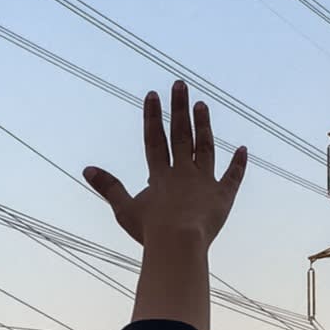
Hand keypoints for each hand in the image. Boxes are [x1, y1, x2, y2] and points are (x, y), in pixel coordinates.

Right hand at [84, 81, 246, 248]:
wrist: (180, 245)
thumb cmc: (150, 232)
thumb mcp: (124, 210)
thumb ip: (108, 187)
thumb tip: (86, 169)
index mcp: (160, 176)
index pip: (155, 140)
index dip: (152, 116)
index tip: (153, 94)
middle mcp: (183, 173)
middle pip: (181, 135)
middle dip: (179, 108)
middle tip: (180, 83)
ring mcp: (205, 182)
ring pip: (205, 148)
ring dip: (203, 125)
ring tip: (202, 104)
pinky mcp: (223, 197)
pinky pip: (233, 177)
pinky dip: (239, 163)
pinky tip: (243, 148)